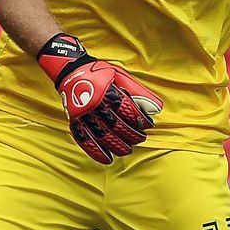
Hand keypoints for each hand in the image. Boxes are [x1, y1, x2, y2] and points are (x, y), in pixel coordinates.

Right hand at [37, 33, 162, 163]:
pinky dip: (96, 151)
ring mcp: (84, 114)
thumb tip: (157, 108)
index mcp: (108, 92)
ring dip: (117, 146)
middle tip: (140, 138)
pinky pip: (85, 140)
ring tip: (127, 150)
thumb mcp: (121, 76)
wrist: (72, 71)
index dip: (140, 120)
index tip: (148, 125)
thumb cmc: (100, 74)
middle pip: (117, 126)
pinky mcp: (75, 121)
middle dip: (131, 135)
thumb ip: (139, 92)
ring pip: (103, 136)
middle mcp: (95, 105)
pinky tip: (106, 158)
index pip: (128, 110)